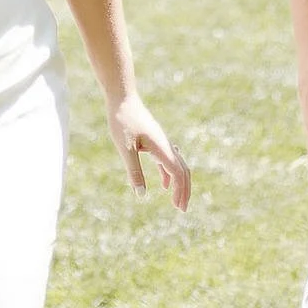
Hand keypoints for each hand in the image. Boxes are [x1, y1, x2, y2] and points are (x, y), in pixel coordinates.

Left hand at [108, 94, 189, 208]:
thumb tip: (141, 194)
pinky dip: (169, 174)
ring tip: (177, 201)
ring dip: (179, 183)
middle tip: (182, 209)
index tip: (178, 207)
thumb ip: (134, 171)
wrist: (122, 98)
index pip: (178, 173)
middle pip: (183, 170)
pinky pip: (167, 159)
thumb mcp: (125, 148)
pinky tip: (163, 185)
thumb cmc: (122, 120)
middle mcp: (166, 144)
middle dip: (185, 190)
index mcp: (161, 147)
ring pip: (177, 165)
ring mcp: (162, 142)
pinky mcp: (155, 139)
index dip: (180, 191)